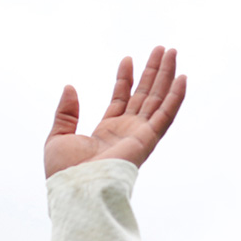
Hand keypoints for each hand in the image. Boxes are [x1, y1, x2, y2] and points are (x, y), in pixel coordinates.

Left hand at [44, 47, 186, 178]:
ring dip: (166, 76)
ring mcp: (138, 137)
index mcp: (106, 133)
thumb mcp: (58, 136)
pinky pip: (165, 116)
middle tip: (162, 49)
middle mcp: (126, 133)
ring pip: (157, 100)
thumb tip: (69, 87)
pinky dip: (175, 97)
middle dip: (153, 72)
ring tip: (172, 52)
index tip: (128, 59)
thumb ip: (66, 112)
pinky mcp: (146, 141)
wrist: (76, 191)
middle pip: (144, 96)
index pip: (121, 100)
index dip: (125, 79)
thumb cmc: (65, 173)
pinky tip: (182, 78)